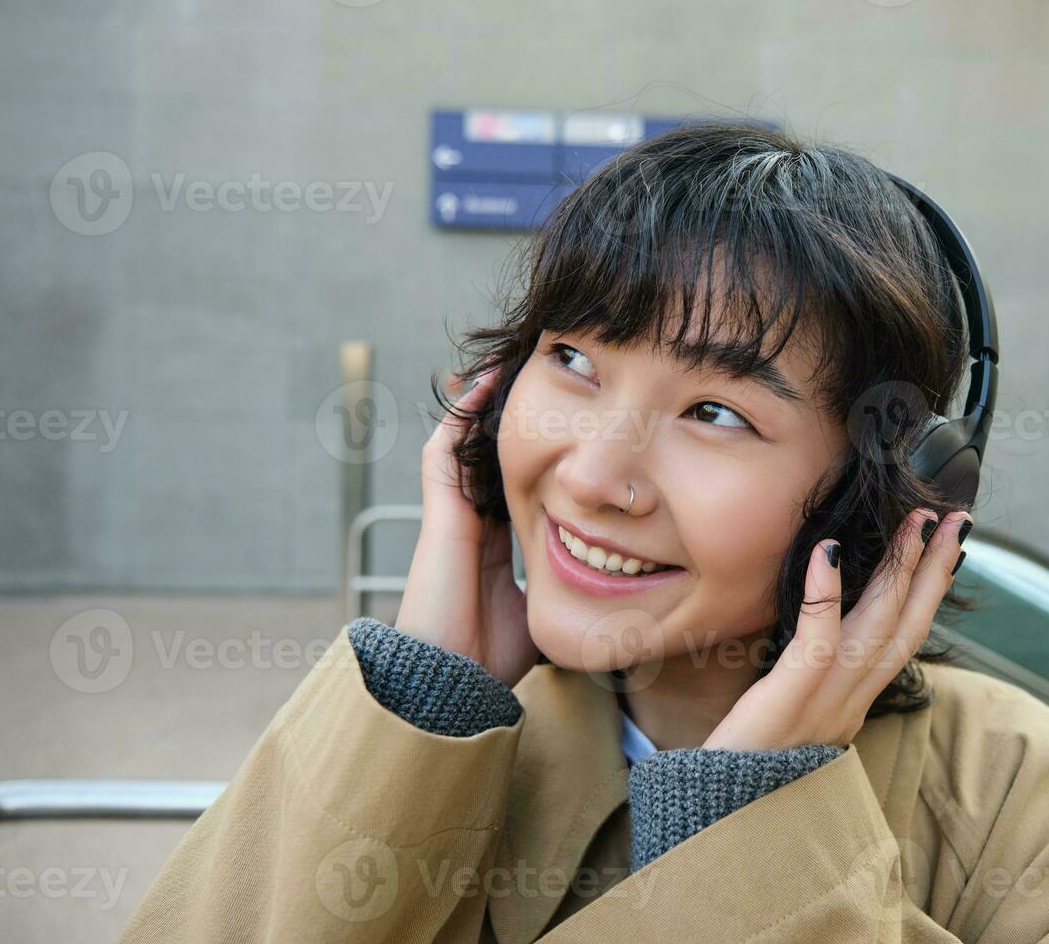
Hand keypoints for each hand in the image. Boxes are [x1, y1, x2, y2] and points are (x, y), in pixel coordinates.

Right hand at [394, 365, 538, 687]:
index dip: (539, 457)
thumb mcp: (541, 614)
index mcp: (496, 546)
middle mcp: (473, 524)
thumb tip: (609, 589)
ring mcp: (453, 516)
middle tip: (543, 380)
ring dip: (484, 406)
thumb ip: (563, 594)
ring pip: (464, 444)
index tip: (568, 426)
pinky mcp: (439, 514)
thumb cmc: (494, 660)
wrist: (453, 680)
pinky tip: (486, 385)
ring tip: (511, 367)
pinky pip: (444, 450)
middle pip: (491, 456)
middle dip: (514, 420)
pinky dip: (461, 416)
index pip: (518, 486)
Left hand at [701, 508, 971, 751]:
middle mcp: (851, 701)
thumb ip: (812, 681)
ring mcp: (826, 701)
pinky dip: (826, 591)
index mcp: (854, 704)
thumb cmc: (744, 766)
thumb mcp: (793, 720)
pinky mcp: (791, 698)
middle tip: (956, 519)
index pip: (904, 640)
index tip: (949, 548)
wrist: (720, 820)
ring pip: (878, 626)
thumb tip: (819, 635)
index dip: (930, 592)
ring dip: (901, 569)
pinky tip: (829, 548)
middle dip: (934, 569)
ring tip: (914, 523)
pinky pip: (817, 638)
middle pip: (907, 626)